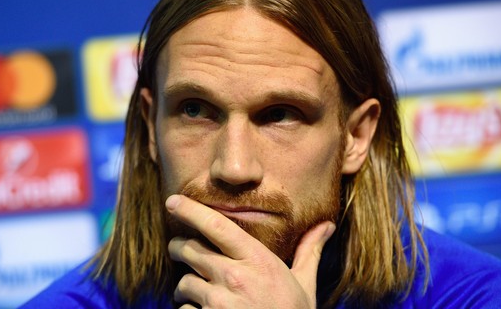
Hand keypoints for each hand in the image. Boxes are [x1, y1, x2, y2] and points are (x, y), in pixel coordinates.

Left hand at [165, 194, 335, 308]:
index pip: (217, 226)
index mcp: (258, 260)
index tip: (172, 200)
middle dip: (178, 247)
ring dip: (185, 286)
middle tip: (178, 248)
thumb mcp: (305, 284)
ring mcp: (219, 303)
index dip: (190, 210)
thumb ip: (310, 251)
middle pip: (190, 249)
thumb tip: (327, 225)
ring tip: (194, 292)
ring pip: (183, 282)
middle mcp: (235, 277)